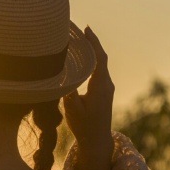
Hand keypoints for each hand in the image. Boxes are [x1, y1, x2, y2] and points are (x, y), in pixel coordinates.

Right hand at [63, 28, 113, 169]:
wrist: (97, 140)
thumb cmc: (84, 126)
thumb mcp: (72, 110)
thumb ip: (68, 91)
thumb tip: (62, 75)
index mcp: (100, 86)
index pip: (100, 58)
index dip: (94, 42)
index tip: (86, 29)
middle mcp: (107, 84)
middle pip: (101, 57)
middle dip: (91, 42)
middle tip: (80, 29)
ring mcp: (107, 87)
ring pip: (100, 63)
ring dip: (91, 50)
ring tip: (79, 39)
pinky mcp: (104, 90)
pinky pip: (99, 69)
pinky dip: (91, 60)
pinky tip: (82, 57)